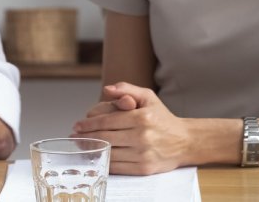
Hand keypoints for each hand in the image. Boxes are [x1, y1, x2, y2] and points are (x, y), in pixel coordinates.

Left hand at [72, 82, 188, 175]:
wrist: (184, 141)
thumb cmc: (163, 118)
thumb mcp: (148, 97)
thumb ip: (127, 89)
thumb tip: (106, 89)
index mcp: (142, 117)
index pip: (108, 121)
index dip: (89, 124)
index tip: (78, 125)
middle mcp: (142, 136)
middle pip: (105, 138)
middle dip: (86, 137)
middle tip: (74, 136)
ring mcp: (143, 154)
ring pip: (109, 153)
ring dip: (92, 151)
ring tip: (82, 146)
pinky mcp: (144, 168)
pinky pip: (118, 167)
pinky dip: (104, 162)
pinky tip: (97, 157)